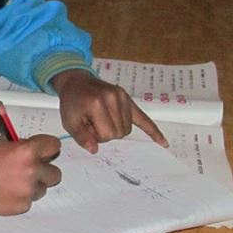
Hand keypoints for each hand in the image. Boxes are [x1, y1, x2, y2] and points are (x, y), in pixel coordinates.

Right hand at [0, 134, 61, 214]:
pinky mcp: (22, 206)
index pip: (53, 146)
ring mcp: (28, 191)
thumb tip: (28, 147)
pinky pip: (30, 200)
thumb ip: (18, 145)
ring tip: (15, 181)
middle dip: (45, 169)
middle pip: (55, 172)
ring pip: (44, 188)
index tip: (45, 150)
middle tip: (32, 168)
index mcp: (27, 152)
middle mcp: (32, 171)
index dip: (48, 147)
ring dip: (34, 184)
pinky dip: (22, 196)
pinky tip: (7, 191)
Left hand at [51, 69, 167, 152]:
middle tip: (93, 123)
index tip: (87, 127)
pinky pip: (144, 119)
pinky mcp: (128, 99)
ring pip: (127, 130)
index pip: (107, 135)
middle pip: (118, 133)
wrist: (77, 82)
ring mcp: (123, 98)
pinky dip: (153, 131)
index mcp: (98, 103)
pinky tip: (163, 143)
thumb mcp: (69, 121)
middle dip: (105, 134)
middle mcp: (113, 99)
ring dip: (115, 130)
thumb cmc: (72, 102)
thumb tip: (95, 150)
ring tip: (101, 119)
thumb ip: (81, 137)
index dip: (96, 137)